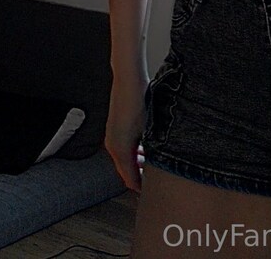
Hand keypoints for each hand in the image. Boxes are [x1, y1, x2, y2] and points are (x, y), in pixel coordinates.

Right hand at [104, 71, 147, 192]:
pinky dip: (132, 152)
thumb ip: (151, 152)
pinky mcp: (113, 127)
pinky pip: (122, 147)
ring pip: (124, 158)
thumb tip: (159, 166)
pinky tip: (144, 148)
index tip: (151, 192)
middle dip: (139, 176)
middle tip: (153, 181)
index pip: (129, 178)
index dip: (141, 187)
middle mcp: (112, 145)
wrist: (128, 79)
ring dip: (136, 163)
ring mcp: (111, 136)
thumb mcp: (149, 129)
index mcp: (120, 149)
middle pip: (125, 170)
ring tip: (151, 165)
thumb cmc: (140, 101)